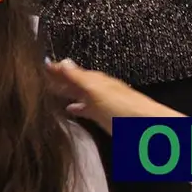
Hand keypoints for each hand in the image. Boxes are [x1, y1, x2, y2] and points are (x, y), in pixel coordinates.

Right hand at [47, 59, 183, 134]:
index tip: (41, 66)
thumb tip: (62, 61)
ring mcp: (103, 105)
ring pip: (80, 96)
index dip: (56, 69)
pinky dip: (76, 108)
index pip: (71, 71)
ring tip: (52, 94)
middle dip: (60, 81)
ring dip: (67, 94)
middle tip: (41, 79)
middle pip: (75, 83)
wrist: (150, 129)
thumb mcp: (96, 90)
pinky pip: (86, 109)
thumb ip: (77, 78)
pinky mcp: (107, 120)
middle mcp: (99, 90)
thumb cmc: (126, 109)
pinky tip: (71, 111)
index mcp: (96, 80)